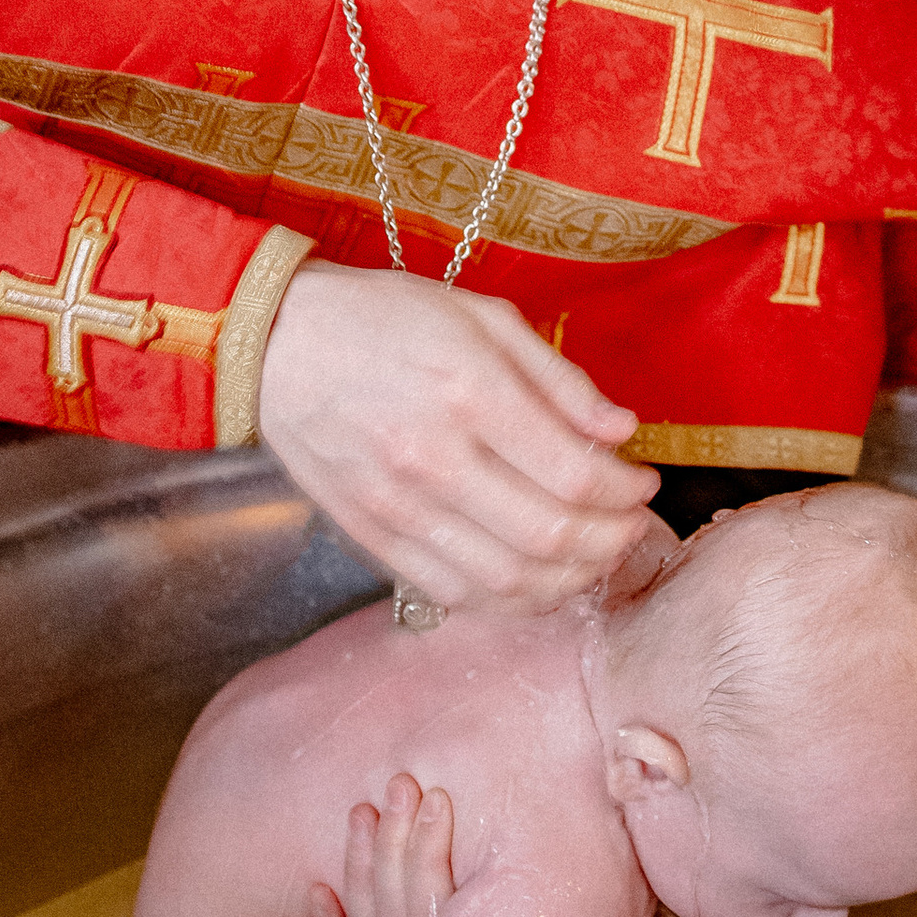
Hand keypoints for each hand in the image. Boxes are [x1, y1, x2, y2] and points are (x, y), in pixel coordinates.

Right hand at [256, 266, 654, 609]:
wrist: (274, 345)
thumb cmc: (383, 319)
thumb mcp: (480, 316)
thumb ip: (556, 377)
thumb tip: (621, 431)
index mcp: (468, 392)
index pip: (575, 474)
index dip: (626, 490)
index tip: (642, 481)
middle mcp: (433, 458)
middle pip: (550, 535)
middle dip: (612, 540)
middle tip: (630, 526)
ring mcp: (398, 507)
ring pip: (508, 580)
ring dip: (569, 579)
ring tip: (593, 556)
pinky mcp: (372, 537)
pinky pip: (455, 593)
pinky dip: (509, 600)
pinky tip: (536, 578)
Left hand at [309, 773, 453, 916]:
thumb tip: (560, 902)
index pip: (432, 882)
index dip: (430, 838)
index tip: (436, 796)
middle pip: (394, 885)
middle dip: (395, 831)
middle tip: (400, 783)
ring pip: (365, 906)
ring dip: (359, 858)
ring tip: (361, 811)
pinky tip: (317, 889)